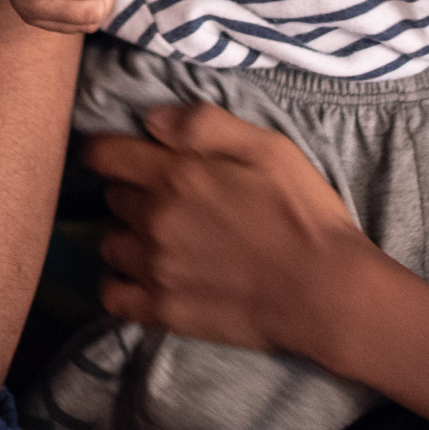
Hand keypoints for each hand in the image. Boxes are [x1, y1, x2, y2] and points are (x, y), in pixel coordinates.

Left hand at [84, 102, 374, 364]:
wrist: (324, 291)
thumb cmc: (302, 213)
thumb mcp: (268, 149)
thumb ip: (206, 125)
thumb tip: (151, 118)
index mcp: (176, 176)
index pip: (104, 155)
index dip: (105, 148)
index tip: (115, 152)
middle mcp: (154, 221)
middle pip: (112, 197)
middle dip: (131, 189)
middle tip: (167, 195)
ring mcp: (155, 270)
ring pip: (109, 243)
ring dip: (128, 235)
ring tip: (161, 237)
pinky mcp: (162, 312)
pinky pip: (111, 294)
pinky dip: (121, 282)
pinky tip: (147, 275)